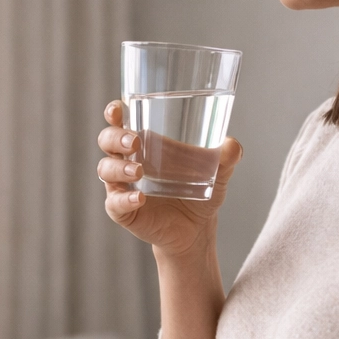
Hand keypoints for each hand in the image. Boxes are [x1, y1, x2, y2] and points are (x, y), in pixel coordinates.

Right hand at [97, 100, 242, 259]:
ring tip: (139, 172)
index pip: (121, 121)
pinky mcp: (124, 211)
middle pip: (107, 141)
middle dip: (115, 137)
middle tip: (135, 142)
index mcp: (145, 143)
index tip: (118, 109)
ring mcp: (123, 186)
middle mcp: (128, 161)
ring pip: (106, 170)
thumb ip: (226, 156)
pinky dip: (124, 199)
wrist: (196, 229)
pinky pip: (115, 203)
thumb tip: (232, 145)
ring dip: (119, 168)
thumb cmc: (199, 192)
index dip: (115, 112)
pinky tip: (139, 198)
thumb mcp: (217, 172)